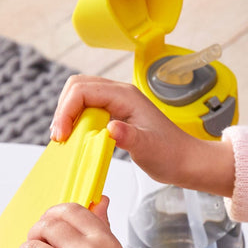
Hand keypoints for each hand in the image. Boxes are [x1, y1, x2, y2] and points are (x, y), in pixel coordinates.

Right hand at [51, 75, 234, 197]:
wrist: (186, 161)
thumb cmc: (171, 155)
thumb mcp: (149, 149)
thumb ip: (130, 138)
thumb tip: (111, 128)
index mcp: (126, 96)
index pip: (83, 91)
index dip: (66, 110)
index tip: (62, 136)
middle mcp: (120, 93)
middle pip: (77, 87)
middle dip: (63, 109)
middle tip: (60, 137)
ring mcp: (118, 102)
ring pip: (81, 96)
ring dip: (68, 113)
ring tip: (65, 138)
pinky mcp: (117, 113)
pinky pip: (89, 108)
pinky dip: (77, 119)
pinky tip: (77, 137)